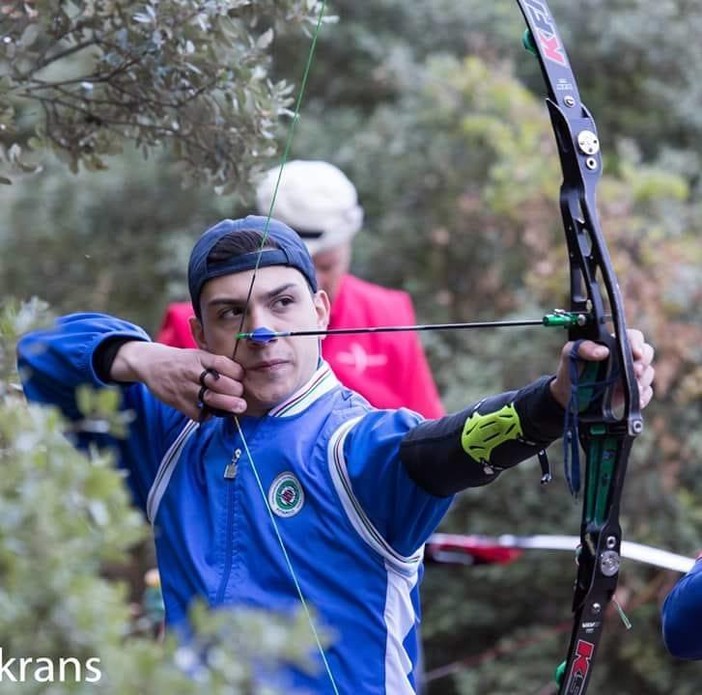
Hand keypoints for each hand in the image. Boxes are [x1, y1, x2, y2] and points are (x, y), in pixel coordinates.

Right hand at [112, 342, 246, 419]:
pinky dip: (206, 416)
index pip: (225, 365)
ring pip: (212, 399)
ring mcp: (185, 388)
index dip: (238, 374)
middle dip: (236, 391)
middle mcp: (193, 371)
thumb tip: (242, 375)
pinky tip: (210, 412)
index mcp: (201, 357)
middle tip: (240, 396)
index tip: (241, 379)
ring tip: (238, 408)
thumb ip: (216, 363)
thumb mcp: (198, 354)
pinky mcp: (178, 402)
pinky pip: (197, 414)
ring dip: (228, 405)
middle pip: (221, 383)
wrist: (150, 364)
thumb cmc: (181, 361)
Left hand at [549, 329, 654, 409]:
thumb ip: (583, 347)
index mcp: (613, 344)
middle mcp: (625, 357)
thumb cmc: (571, 369)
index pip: (633, 337)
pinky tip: (636, 400)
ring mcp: (630, 375)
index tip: (636, 354)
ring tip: (634, 388)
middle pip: (647, 353)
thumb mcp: (571, 354)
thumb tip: (602, 351)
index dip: (637, 343)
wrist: (568, 395)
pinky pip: (647, 392)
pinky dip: (644, 396)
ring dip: (644, 380)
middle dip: (643, 362)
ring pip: (649, 372)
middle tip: (636, 371)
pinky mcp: (632, 391)